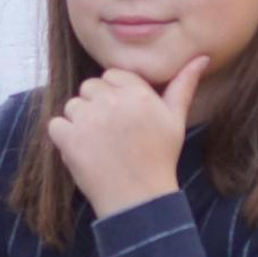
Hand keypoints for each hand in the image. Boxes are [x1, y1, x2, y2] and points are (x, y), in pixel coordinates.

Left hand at [46, 56, 210, 219]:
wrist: (139, 199)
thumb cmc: (159, 159)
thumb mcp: (175, 120)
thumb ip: (183, 85)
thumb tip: (202, 57)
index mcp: (138, 94)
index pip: (111, 75)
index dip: (113, 94)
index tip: (121, 117)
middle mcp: (112, 102)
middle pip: (89, 87)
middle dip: (95, 106)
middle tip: (110, 133)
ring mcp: (89, 120)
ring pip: (72, 105)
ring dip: (79, 122)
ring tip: (98, 144)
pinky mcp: (70, 139)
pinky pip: (55, 125)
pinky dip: (63, 138)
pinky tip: (82, 151)